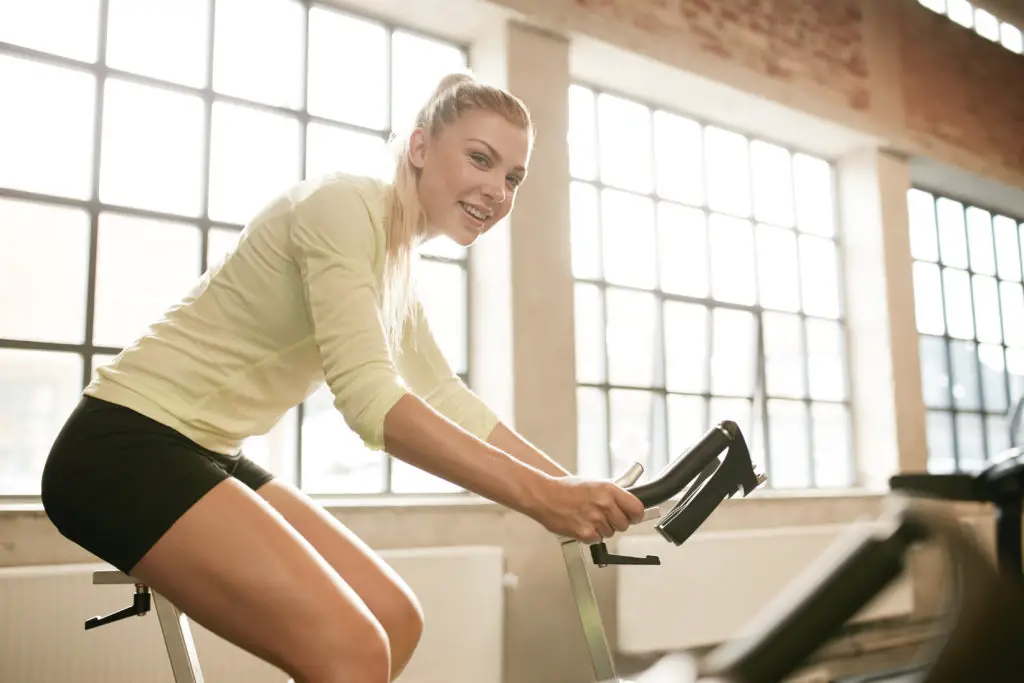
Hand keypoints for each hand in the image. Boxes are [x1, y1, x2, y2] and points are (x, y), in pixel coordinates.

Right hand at [531, 475, 645, 542]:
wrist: (545, 496)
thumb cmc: (565, 489)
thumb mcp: (594, 484)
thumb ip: (612, 494)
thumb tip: (627, 503)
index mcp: (609, 490)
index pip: (636, 509)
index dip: (635, 515)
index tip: (633, 516)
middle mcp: (604, 504)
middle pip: (625, 524)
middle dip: (616, 522)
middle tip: (605, 516)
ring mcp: (595, 519)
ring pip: (611, 533)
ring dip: (602, 529)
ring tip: (588, 518)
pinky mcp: (586, 533)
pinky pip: (597, 539)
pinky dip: (591, 535)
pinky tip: (582, 524)